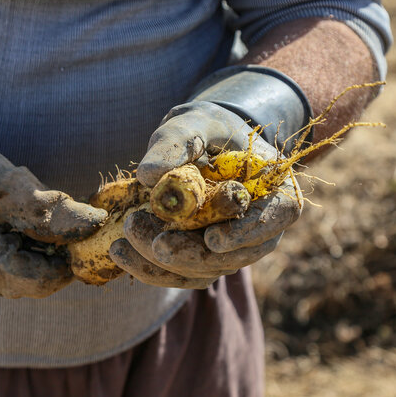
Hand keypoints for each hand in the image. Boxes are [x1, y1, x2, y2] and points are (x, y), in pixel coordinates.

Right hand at [0, 84, 106, 297]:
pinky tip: (23, 226)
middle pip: (39, 281)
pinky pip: (17, 271)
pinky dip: (32, 251)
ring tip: (37, 217)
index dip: (71, 256)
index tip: (84, 225)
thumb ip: (51, 208)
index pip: (44, 280)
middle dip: (59, 252)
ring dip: (46, 251)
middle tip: (64, 217)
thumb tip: (97, 223)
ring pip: (30, 276)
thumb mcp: (9, 183)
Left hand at [109, 101, 300, 287]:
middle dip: (191, 254)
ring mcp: (230, 246)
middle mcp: (257, 223)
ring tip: (122, 243)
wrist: (195, 141)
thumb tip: (148, 175)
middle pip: (235, 255)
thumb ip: (175, 142)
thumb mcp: (191, 123)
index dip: (247, 233)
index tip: (213, 239)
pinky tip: (119, 253)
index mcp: (271, 186)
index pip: (276, 216)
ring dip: (162, 264)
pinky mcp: (201, 257)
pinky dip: (149, 267)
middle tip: (153, 243)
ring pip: (204, 270)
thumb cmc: (201, 127)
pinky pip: (180, 273)